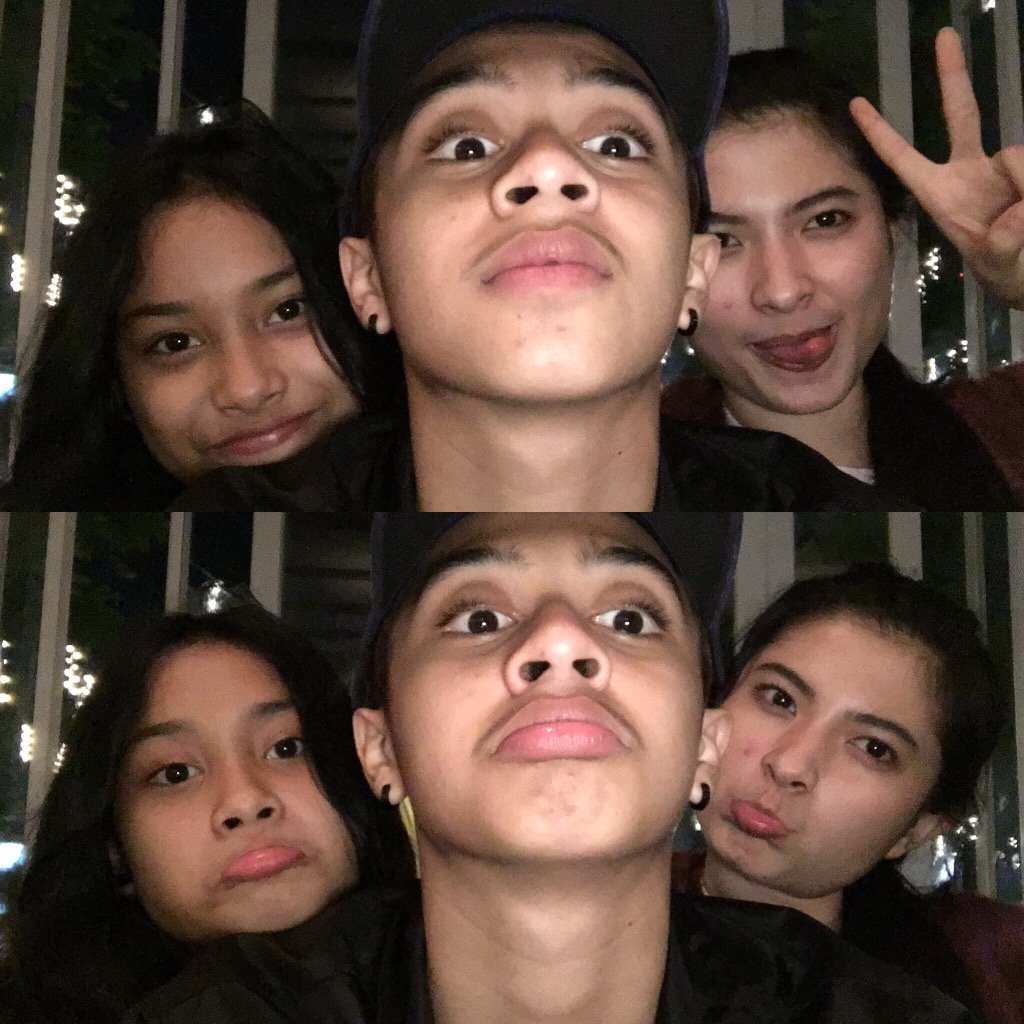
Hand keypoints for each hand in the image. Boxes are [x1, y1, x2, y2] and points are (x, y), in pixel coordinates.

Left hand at [850, 27, 1023, 308]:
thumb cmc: (1006, 270)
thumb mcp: (1000, 262)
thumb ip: (1004, 239)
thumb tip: (1018, 209)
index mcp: (940, 194)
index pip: (903, 158)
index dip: (881, 133)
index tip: (856, 105)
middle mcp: (969, 170)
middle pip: (961, 112)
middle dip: (953, 73)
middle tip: (943, 34)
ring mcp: (1001, 165)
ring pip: (1015, 155)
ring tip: (1023, 220)